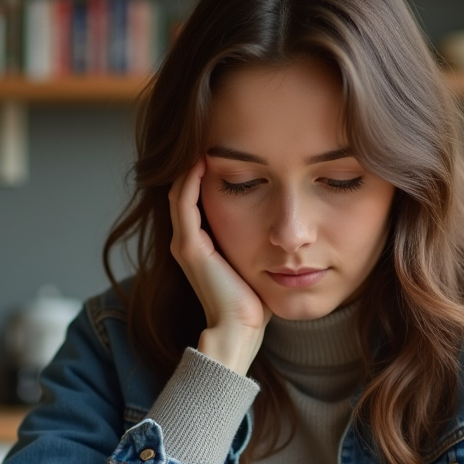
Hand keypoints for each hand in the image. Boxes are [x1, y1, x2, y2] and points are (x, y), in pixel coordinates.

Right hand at [168, 158, 269, 374]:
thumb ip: (259, 242)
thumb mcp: (256, 262)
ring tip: (205, 139)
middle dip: (197, 162)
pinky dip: (191, 180)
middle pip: (185, 190)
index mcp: (200, 245)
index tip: (226, 148)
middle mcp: (187, 241)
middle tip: (211, 134)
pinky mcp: (188, 247)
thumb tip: (283, 227)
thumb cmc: (253, 303)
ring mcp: (184, 243)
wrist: (240, 329)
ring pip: (180, 191)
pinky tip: (203, 160)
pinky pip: (184, 202)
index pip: (196, 197)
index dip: (206, 172)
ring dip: (191, 165)